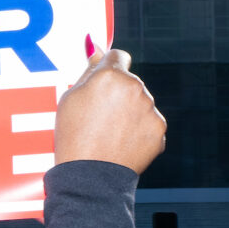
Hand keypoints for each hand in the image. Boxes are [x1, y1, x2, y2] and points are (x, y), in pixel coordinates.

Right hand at [54, 48, 165, 173]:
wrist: (90, 177)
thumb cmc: (73, 137)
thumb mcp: (70, 98)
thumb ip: (88, 70)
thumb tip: (97, 49)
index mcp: (111, 75)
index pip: (118, 56)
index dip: (109, 69)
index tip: (104, 81)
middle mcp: (135, 87)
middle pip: (130, 82)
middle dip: (118, 93)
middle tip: (99, 118)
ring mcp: (150, 109)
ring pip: (141, 103)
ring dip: (130, 112)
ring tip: (109, 134)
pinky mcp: (159, 130)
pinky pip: (149, 123)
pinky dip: (139, 131)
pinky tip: (121, 143)